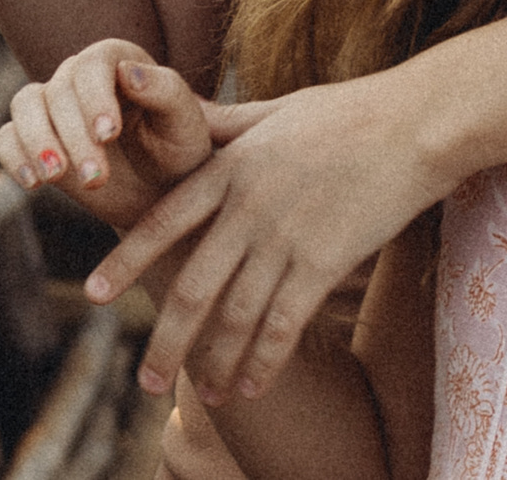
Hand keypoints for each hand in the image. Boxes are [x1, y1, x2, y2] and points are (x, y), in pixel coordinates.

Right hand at [0, 41, 214, 231]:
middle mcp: (79, 78)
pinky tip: (33, 184)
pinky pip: (7, 137)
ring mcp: (53, 107)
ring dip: (36, 141)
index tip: (108, 135)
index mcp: (117, 61)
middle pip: (58, 91)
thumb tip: (128, 72)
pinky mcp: (35, 140)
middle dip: (73, 137)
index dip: (94, 96)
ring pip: (24, 105)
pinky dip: (14, 157)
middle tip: (96, 178)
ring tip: (54, 177)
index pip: (92, 65)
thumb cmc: (180, 152)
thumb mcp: (186, 126)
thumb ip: (166, 92)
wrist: (161, 192)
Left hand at [86, 73, 452, 404]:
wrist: (412, 124)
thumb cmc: (347, 113)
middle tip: (146, 382)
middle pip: (191, 287)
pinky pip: (284, 325)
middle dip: (165, 342)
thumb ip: (225, 125)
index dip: (125, 261)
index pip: (161, 223)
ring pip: (235, 317)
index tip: (93, 294)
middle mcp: (247, 207)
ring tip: (204, 396)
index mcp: (228, 168)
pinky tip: (251, 388)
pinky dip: (264, 363)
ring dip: (215, 363)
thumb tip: (182, 110)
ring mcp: (286, 238)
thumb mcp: (272, 111)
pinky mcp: (325, 263)